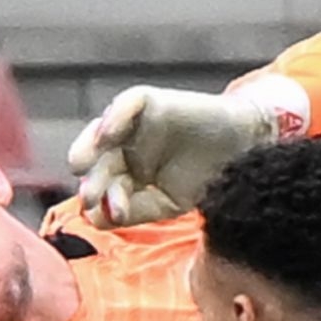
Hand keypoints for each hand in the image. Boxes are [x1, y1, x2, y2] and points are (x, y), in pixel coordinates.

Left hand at [66, 80, 303, 227]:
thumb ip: (131, 212)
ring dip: (87, 148)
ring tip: (79, 165)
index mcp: (123, 175)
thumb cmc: (201, 180)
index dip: (102, 203)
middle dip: (92, 181)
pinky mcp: (148, 102)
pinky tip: (106, 136)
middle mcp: (122, 149)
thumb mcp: (164, 205)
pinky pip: (125, 105)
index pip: (102, 190)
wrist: (241, 152)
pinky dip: (114, 117)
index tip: (116, 214)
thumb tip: (96, 217)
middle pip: (97, 164)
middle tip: (89, 196)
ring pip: (101, 134)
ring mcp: (133, 126)